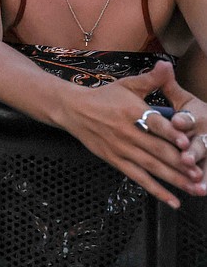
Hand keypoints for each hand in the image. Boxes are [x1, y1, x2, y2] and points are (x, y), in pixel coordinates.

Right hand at [60, 61, 204, 208]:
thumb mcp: (127, 84)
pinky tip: (173, 201)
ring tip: (196, 189)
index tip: (187, 143)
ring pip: (151, 167)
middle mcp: (127, 132)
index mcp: (132, 111)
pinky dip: (156, 190)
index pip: (155, 124)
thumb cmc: (104, 97)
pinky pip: (138, 178)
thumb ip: (151, 78)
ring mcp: (120, 149)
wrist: (72, 110)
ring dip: (174, 180)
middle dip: (180, 164)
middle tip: (200, 174)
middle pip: (157, 150)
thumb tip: (166, 64)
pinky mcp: (115, 160)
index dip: (171, 134)